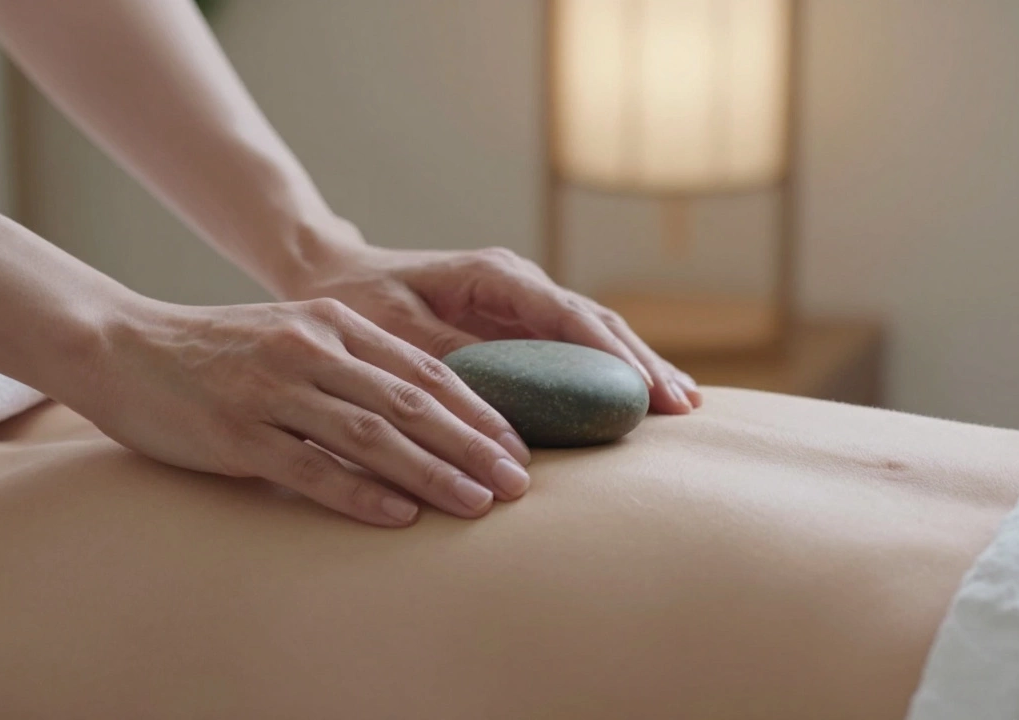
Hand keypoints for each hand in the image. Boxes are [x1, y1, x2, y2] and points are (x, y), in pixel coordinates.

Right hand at [74, 297, 532, 526]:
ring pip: (371, 436)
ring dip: (431, 473)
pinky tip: (400, 516)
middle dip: (472, 446)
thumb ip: (351, 361)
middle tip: (517, 482)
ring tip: (477, 504)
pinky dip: (360, 494)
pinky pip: (310, 468)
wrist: (123, 346)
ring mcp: (273, 391)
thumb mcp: (292, 333)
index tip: (516, 444)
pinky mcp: (237, 434)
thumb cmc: (217, 348)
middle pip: (410, 404)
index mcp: (332, 325)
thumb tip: (422, 408)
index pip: (423, 370)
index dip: (477, 409)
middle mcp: (310, 351)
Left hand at [290, 243, 702, 413]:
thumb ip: (451, 354)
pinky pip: (571, 348)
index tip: (647, 390)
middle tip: (681, 406)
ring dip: (634, 368)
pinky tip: (637, 398)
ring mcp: (521, 303)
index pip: (570, 316)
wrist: (336, 279)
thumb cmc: (361, 300)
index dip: (613, 356)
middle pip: (596, 323)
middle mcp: (517, 284)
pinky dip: (605, 372)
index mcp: (494, 276)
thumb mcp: (397, 329)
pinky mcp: (516, 325)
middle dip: (640, 362)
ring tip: (679, 404)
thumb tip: (500, 395)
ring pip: (593, 334)